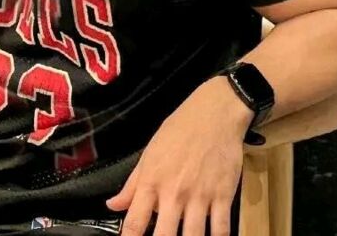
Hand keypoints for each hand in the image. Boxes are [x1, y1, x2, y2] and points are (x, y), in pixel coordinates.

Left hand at [106, 76, 253, 235]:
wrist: (214, 113)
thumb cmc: (179, 130)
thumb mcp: (150, 152)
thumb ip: (132, 184)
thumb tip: (113, 206)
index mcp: (152, 181)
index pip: (134, 222)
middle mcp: (174, 193)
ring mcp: (200, 196)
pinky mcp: (224, 196)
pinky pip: (221, 230)